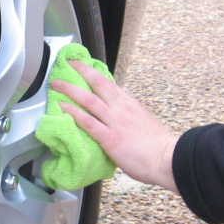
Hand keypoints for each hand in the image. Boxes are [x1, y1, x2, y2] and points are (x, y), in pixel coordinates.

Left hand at [52, 61, 178, 192]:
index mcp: (129, 103)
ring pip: (89, 100)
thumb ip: (126, 116)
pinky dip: (74, 113)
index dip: (92, 72)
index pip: (108, 83)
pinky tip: (63, 107)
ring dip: (70, 90)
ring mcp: (115, 121)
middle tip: (66, 65)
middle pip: (98, 83)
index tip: (81, 66)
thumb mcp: (141, 121)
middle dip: (80, 71)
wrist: (168, 158)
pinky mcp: (110, 137)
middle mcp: (121, 108)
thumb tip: (114, 117)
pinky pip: (88, 122)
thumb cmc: (157, 146)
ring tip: (56, 85)